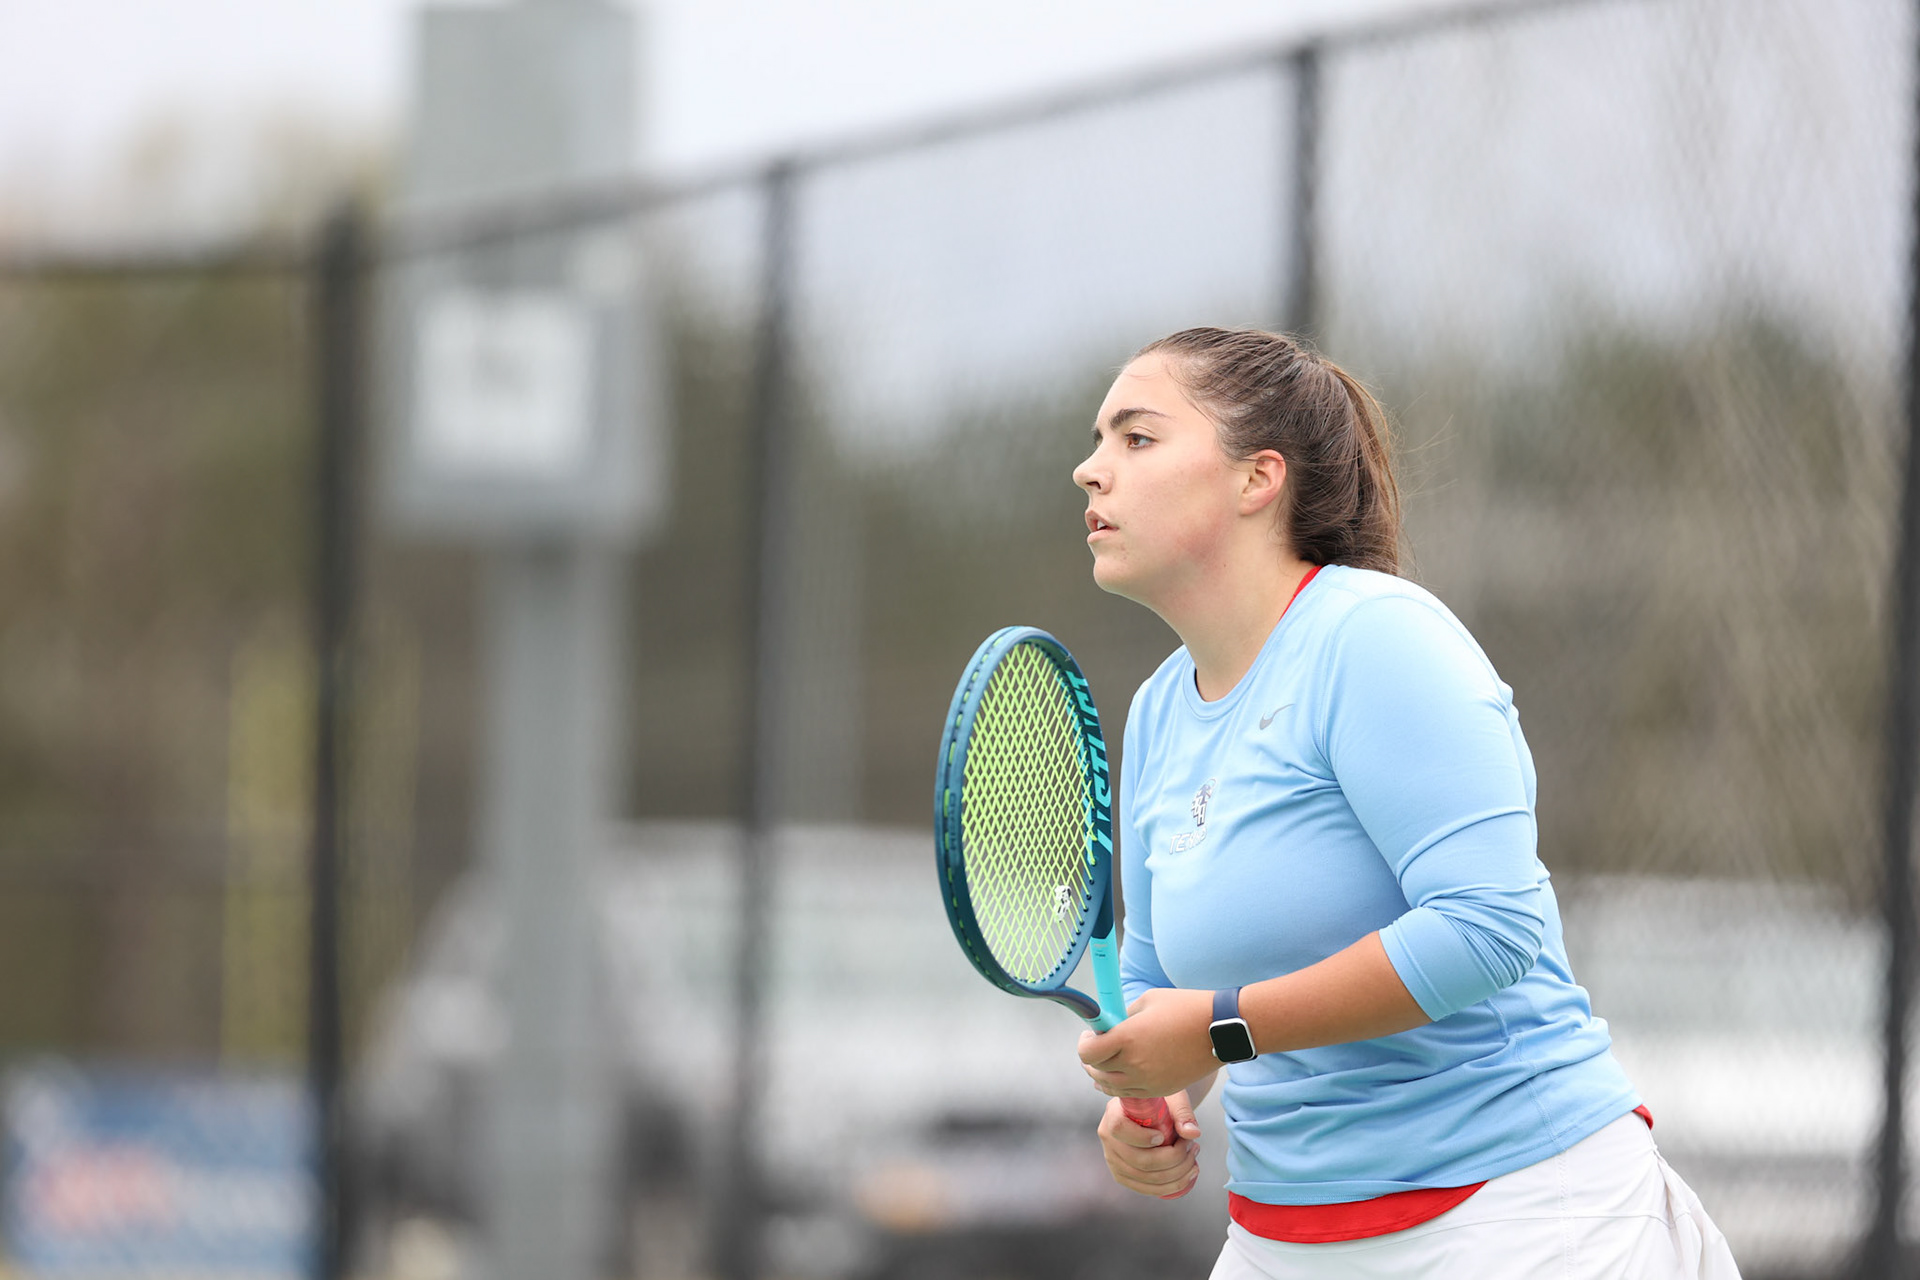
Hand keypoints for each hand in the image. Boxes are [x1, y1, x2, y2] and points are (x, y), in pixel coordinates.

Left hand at [1077, 987, 1216, 1099]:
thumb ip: (1124, 1016)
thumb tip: (1110, 1025)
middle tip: (1095, 1047)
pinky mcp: (1162, 1089)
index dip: (1084, 1043)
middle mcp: (1134, 1064)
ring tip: (1107, 1061)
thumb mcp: (1147, 1001)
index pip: (1087, 1052)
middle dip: (1091, 1058)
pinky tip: (1123, 1073)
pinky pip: (1130, 1094)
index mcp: (1127, 1038)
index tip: (1090, 1034)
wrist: (1221, 1029)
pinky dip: (1121, 1085)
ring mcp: (1148, 1081)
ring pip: (1110, 1086)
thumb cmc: (1185, 1008)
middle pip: (1096, 1070)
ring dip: (1104, 1074)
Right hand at [1097, 1091, 1202, 1198]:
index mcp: (1113, 1113)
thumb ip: (1182, 1112)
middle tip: (1193, 1145)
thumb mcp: (1172, 1097)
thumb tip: (1192, 1133)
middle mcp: (1108, 1139)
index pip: (1120, 1129)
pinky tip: (1188, 1174)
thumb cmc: (1161, 1101)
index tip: (1162, 1136)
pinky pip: (1147, 1189)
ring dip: (1177, 1173)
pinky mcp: (1123, 1176)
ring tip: (1194, 1158)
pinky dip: (1171, 1186)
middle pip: (1139, 1160)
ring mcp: (1114, 1160)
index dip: (1142, 1137)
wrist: (1154, 1111)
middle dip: (1174, 1158)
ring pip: (1146, 1178)